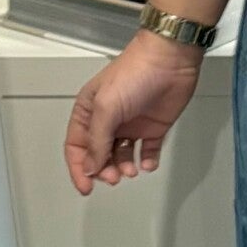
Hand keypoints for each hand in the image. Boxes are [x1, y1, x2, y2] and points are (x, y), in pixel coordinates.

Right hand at [63, 28, 203, 194]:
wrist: (170, 59)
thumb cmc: (135, 72)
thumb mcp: (106, 107)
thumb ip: (97, 140)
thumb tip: (90, 166)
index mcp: (89, 111)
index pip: (76, 146)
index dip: (78, 168)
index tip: (86, 187)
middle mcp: (109, 119)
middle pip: (99, 155)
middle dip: (103, 170)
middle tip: (113, 177)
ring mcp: (131, 124)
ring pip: (121, 156)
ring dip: (124, 167)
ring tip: (130, 169)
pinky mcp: (153, 127)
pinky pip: (147, 151)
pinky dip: (146, 161)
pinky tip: (147, 163)